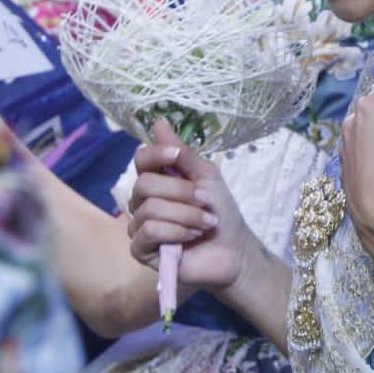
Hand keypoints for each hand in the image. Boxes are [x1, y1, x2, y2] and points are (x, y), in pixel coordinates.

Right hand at [126, 121, 267, 306]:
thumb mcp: (207, 177)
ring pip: (149, 209)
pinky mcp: (141, 251)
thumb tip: (159, 122)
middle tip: (205, 202)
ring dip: (185, 215)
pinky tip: (191, 237)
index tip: (176, 155)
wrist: (233, 251)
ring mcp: (139, 226)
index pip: (140, 159)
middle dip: (181, 192)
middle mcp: (142, 201)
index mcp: (158, 180)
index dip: (156, 154)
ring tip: (204, 223)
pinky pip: (149, 232)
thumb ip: (183, 153)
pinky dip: (175, 232)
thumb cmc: (221, 212)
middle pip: (144, 185)